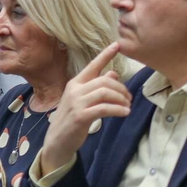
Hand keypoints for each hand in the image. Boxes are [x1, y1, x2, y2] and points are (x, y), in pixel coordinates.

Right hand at [40, 42, 129, 174]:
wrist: (57, 141)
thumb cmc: (72, 119)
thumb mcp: (84, 100)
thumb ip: (97, 87)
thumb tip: (113, 74)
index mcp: (75, 83)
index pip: (92, 65)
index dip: (105, 55)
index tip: (117, 45)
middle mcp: (75, 90)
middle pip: (104, 81)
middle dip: (121, 89)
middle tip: (129, 98)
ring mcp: (76, 103)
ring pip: (105, 93)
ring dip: (121, 99)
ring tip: (128, 106)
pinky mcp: (81, 116)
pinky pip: (104, 108)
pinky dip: (117, 110)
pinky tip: (125, 113)